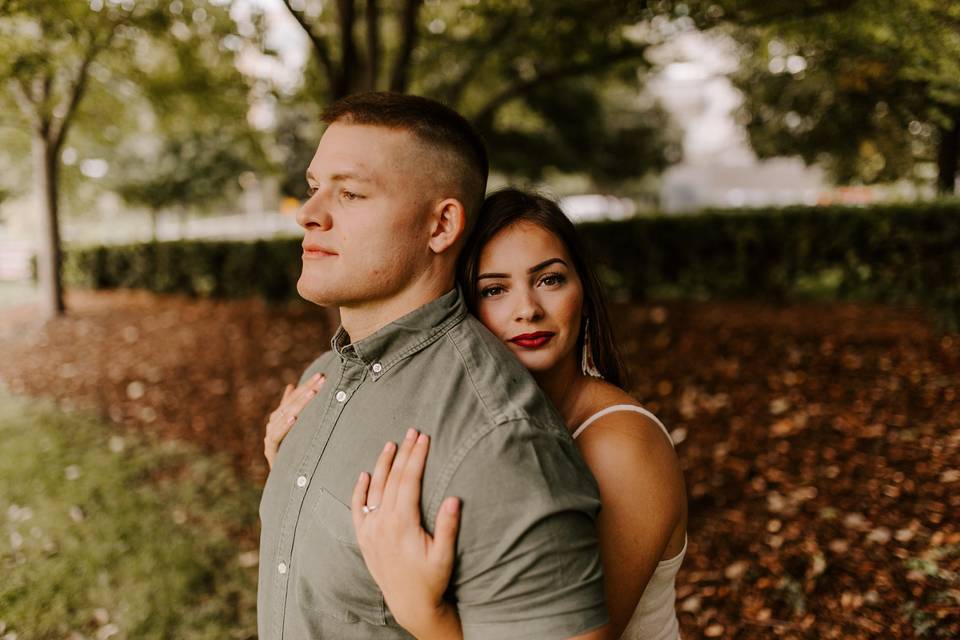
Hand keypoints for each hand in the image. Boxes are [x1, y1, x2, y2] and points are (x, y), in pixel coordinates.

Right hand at [263, 372, 324, 469]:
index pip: (294, 397)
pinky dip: (284, 427)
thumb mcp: (297, 430)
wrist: (286, 482)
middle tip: (321, 380)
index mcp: (280, 418)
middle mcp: (273, 425)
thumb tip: (291, 385)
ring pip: (283, 417)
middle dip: (306, 391)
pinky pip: (275, 437)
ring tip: (311, 393)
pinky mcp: (269, 451)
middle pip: (289, 404)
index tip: (322, 375)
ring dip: (298, 404)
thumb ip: (291, 408)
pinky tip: (293, 419)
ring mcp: (270, 438)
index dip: (307, 386)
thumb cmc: (294, 453)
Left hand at [352, 429, 462, 639]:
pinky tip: (364, 474)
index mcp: (402, 524)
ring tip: (391, 444)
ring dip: (383, 464)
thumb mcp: (445, 555)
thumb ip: (448, 527)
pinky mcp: (364, 538)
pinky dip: (359, 490)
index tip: (424, 438)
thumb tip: (453, 498)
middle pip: (393, 479)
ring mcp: (370, 530)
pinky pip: (357, 508)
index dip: (417, 457)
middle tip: (412, 432)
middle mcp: (382, 523)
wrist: (410, 604)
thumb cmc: (431, 579)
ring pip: (374, 489)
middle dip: (404, 453)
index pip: (409, 480)